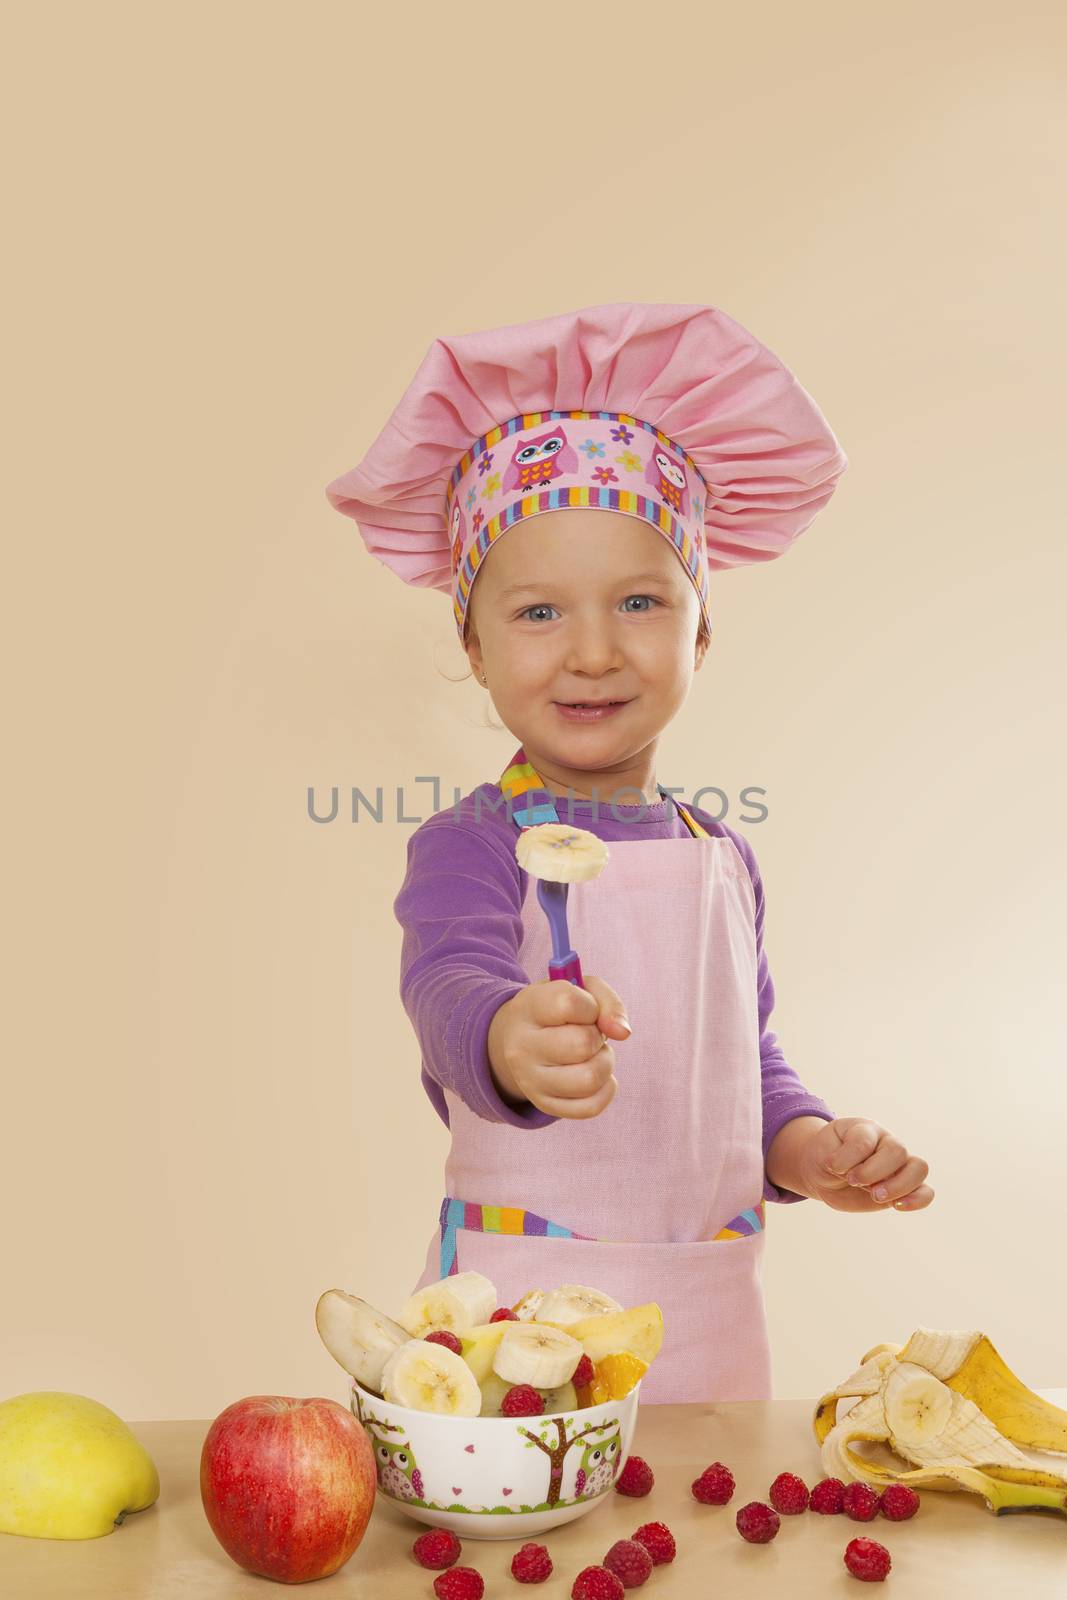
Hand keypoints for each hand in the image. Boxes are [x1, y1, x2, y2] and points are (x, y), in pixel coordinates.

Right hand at [487, 973, 631, 1118]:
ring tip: (592, 1054)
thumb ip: (607, 1002)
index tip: (586, 1009)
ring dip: (604, 1063)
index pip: (568, 1003)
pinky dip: (606, 1088)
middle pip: (583, 1044)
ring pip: (589, 1079)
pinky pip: (592, 1106)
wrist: (517, 1038)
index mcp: (527, 1008)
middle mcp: (522, 1047)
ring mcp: (530, 1080)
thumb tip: (623, 1033)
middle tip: (588, 1033)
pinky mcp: (544, 1104)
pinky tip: (594, 1072)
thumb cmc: (557, 1010)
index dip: (591, 1006)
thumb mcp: (579, 991)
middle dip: (598, 1036)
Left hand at [796, 1117, 934, 1212]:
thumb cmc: (826, 1156)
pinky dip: (918, 1200)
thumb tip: (856, 1173)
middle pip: (898, 1150)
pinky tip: (898, 1206)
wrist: (824, 1173)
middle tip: (853, 1181)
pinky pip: (926, 1191)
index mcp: (866, 1130)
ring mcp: (898, 1166)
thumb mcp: (823, 1151)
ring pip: (919, 1168)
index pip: (866, 1140)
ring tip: (875, 1196)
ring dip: (898, 1185)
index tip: (834, 1167)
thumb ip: (839, 1157)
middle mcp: (887, 1144)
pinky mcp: (903, 1189)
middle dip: (874, 1172)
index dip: (851, 1157)